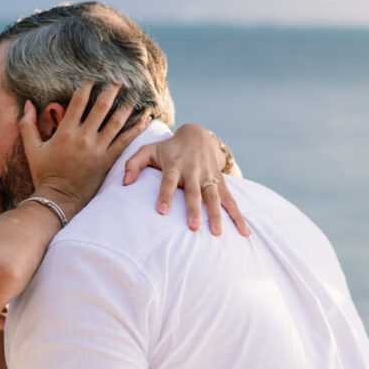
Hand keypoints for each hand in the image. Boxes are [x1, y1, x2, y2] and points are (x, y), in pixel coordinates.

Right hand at [22, 85, 146, 213]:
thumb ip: (27, 125)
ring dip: (127, 105)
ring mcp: (99, 149)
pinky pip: (126, 141)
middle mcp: (84, 137)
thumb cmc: (44, 173)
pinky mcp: (109, 160)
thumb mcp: (32, 148)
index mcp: (66, 131)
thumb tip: (27, 103)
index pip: (79, 101)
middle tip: (120, 78)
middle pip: (102, 106)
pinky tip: (146, 118)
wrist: (59, 199)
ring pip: (117, 121)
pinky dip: (137, 128)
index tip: (93, 76)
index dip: (87, 85)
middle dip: (112, 90)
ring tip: (135, 92)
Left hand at [122, 124, 249, 236]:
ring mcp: (209, 177)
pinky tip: (245, 232)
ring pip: (214, 197)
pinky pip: (231, 200)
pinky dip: (238, 215)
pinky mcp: (221, 181)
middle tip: (193, 228)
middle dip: (194, 209)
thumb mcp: (149, 150)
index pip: (168, 181)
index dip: (165, 195)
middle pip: (194, 192)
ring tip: (217, 233)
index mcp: (175, 165)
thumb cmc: (169, 148)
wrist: (198, 135)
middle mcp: (193, 171)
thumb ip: (133, 164)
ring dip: (216, 215)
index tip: (162, 212)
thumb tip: (124, 183)